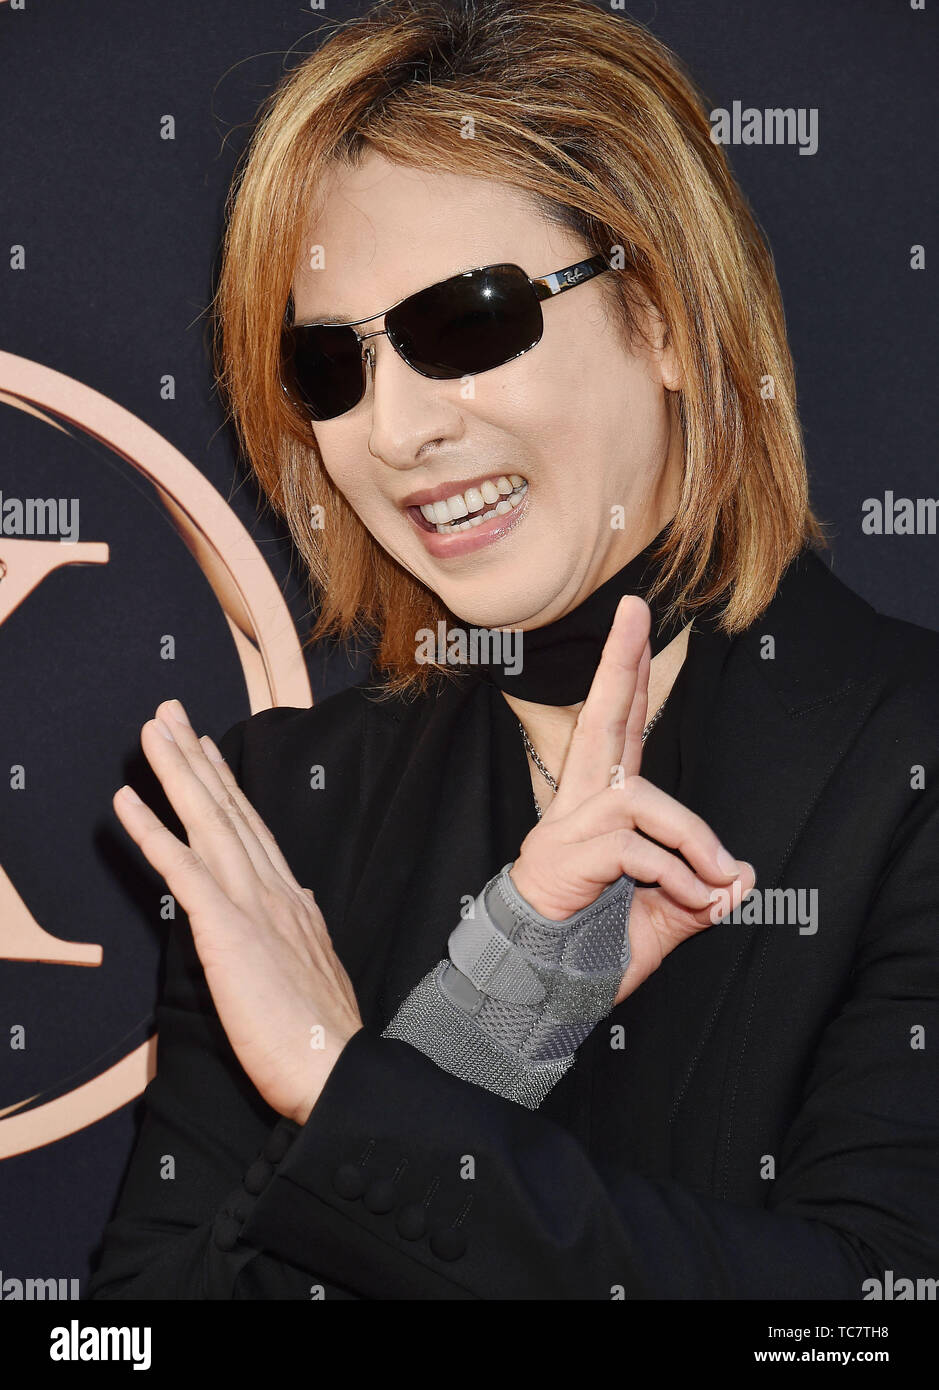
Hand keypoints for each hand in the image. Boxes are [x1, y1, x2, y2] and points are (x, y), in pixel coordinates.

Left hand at [113, 699, 362, 1124]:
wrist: (336, 1068)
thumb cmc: (323, 1037)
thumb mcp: (314, 971)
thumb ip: (298, 933)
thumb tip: (294, 909)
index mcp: (293, 900)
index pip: (252, 828)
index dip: (225, 784)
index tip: (206, 748)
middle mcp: (274, 889)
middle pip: (228, 810)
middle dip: (195, 757)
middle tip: (169, 713)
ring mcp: (252, 904)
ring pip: (208, 822)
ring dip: (175, 772)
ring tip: (151, 732)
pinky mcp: (227, 929)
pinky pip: (182, 869)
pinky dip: (151, 831)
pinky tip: (126, 802)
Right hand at [510, 597, 755, 1005]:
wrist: (544, 986)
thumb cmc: (596, 946)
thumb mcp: (667, 917)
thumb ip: (704, 893)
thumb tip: (745, 876)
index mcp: (606, 804)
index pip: (623, 726)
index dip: (630, 673)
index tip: (637, 621)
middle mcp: (584, 802)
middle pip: (603, 717)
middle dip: (620, 661)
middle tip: (633, 607)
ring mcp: (571, 826)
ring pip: (641, 797)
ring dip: (691, 835)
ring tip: (717, 877)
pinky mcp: (568, 856)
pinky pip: (636, 848)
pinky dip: (677, 875)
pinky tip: (692, 901)